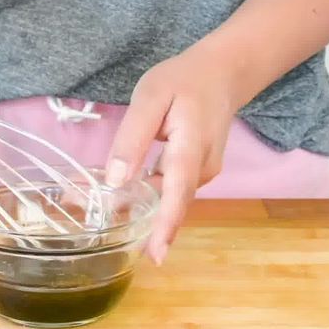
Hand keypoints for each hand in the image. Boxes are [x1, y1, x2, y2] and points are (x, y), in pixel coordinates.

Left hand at [105, 42, 239, 265]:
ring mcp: (204, 173)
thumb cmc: (183, 82)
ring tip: (106, 212)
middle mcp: (203, 168)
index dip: (166, 225)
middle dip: (147, 225)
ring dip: (145, 210)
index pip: (178, 192)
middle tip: (109, 237)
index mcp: (191, 147)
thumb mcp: (150, 97)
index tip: (156, 255)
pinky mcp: (199, 173)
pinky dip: (152, 196)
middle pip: (173, 203)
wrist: (222, 73)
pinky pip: (173, 191)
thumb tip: (116, 180)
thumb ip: (133, 137)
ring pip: (172, 199)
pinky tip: (128, 195)